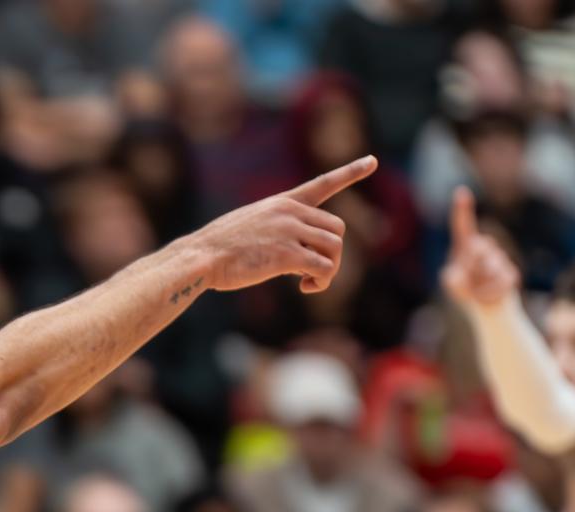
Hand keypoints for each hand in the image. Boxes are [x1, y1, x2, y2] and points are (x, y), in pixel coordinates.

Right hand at [191, 156, 375, 294]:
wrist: (201, 256)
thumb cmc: (220, 247)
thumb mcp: (251, 225)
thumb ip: (279, 229)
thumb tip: (297, 255)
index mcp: (283, 202)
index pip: (323, 183)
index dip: (351, 172)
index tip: (372, 160)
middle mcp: (290, 212)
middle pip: (337, 229)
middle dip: (332, 254)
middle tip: (313, 273)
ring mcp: (290, 232)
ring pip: (335, 248)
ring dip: (329, 271)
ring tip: (309, 283)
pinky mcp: (286, 255)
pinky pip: (323, 268)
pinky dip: (321, 282)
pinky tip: (305, 287)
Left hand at [441, 187, 519, 310]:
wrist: (485, 308)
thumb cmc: (466, 290)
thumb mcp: (452, 282)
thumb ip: (454, 275)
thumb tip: (469, 268)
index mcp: (465, 246)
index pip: (463, 226)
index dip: (462, 209)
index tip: (461, 191)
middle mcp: (483, 247)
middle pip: (477, 248)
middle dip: (471, 266)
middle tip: (468, 281)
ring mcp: (498, 259)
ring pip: (490, 266)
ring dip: (480, 283)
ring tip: (478, 291)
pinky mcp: (510, 273)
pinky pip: (500, 280)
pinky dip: (490, 292)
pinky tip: (488, 296)